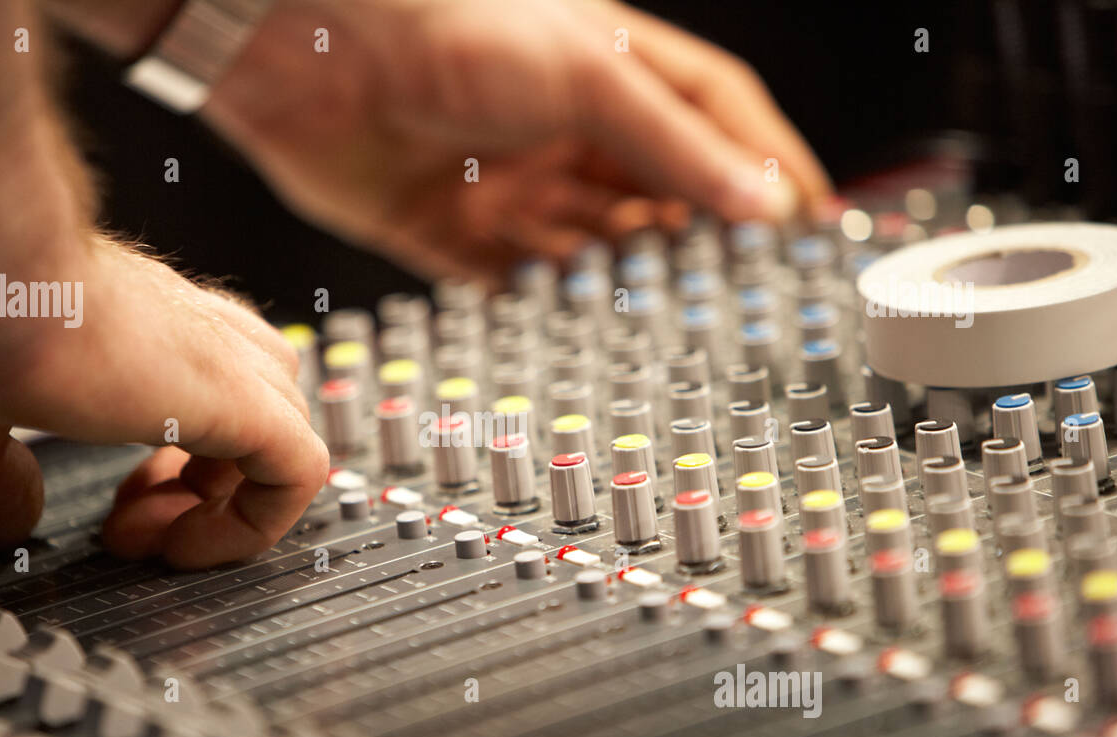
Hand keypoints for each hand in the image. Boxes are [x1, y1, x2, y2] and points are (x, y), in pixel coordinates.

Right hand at [0, 0, 326, 568]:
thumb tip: (4, 525)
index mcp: (131, 333)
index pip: (204, 396)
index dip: (171, 475)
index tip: (111, 514)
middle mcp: (187, 335)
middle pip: (255, 414)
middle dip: (198, 496)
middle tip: (128, 531)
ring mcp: (221, 358)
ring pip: (287, 432)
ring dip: (225, 509)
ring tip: (155, 538)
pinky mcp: (243, 393)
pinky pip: (303, 472)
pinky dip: (257, 527)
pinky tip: (185, 547)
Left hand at [202, 0, 831, 282]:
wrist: (310, 53)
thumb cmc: (447, 23)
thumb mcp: (590, 74)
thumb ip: (678, 144)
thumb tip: (763, 200)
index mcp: (607, 73)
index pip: (711, 124)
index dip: (762, 171)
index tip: (806, 224)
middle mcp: (560, 130)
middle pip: (649, 196)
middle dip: (690, 240)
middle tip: (733, 289)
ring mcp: (507, 182)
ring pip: (586, 248)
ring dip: (619, 280)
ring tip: (660, 316)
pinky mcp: (449, 232)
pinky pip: (510, 284)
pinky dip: (543, 306)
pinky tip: (575, 327)